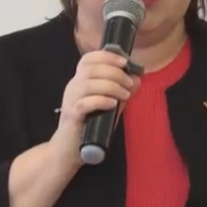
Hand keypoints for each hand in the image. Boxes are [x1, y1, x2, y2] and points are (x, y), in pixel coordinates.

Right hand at [50, 50, 140, 164]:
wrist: (69, 150)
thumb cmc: (90, 126)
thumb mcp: (110, 106)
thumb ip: (122, 92)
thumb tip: (137, 78)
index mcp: (80, 80)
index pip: (88, 59)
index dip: (106, 56)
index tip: (124, 62)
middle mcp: (73, 87)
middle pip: (90, 68)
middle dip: (114, 72)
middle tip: (129, 83)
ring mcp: (70, 101)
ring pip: (87, 83)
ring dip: (110, 86)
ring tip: (124, 95)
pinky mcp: (71, 117)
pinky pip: (84, 103)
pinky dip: (100, 101)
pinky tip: (112, 104)